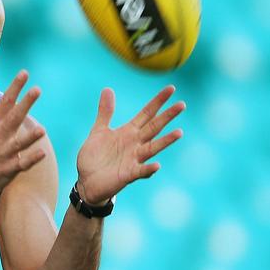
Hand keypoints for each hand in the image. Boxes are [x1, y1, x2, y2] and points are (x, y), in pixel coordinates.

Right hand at [0, 71, 46, 195]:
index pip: (5, 101)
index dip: (15, 87)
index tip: (24, 73)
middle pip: (14, 118)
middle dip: (25, 104)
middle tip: (37, 90)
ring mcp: (5, 153)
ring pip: (19, 143)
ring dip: (30, 137)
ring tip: (41, 130)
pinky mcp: (9, 168)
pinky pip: (22, 164)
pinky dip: (31, 159)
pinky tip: (42, 153)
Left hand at [76, 85, 184, 204]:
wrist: (87, 181)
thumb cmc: (95, 157)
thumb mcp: (98, 131)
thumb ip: (105, 112)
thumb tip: (107, 89)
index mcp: (128, 132)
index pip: (147, 113)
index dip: (158, 101)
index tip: (171, 88)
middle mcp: (135, 144)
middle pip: (154, 127)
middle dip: (167, 117)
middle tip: (182, 105)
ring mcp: (133, 159)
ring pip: (152, 148)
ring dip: (165, 141)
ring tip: (179, 132)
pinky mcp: (128, 175)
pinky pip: (141, 171)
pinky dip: (149, 169)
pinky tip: (157, 165)